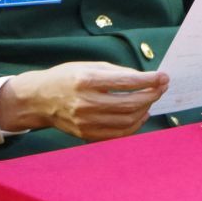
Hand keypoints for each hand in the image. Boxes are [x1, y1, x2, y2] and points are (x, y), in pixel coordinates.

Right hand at [0, 61, 168, 140]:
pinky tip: (141, 114)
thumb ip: (117, 72)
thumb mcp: (89, 66)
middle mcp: (86, 103)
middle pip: (130, 104)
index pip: (126, 82)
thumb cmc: (66, 78)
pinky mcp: (86, 134)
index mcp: (86, 81)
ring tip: (152, 99)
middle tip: (162, 87)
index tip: (163, 77)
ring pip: (127, 120)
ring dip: (146, 109)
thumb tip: (145, 79)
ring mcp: (86, 122)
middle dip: (152, 95)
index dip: (150, 80)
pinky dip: (134, 125)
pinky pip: (118, 133)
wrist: (38, 100)